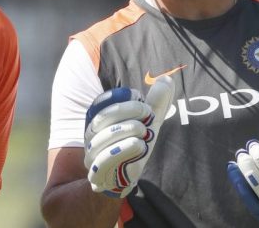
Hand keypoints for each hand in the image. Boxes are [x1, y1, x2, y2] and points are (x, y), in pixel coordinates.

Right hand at [83, 76, 174, 197]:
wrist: (123, 179)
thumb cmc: (133, 147)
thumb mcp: (148, 124)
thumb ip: (156, 103)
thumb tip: (167, 80)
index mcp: (98, 120)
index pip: (102, 103)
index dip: (121, 99)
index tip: (141, 99)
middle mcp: (91, 136)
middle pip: (102, 118)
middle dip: (127, 112)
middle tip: (148, 114)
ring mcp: (91, 155)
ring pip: (104, 138)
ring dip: (128, 131)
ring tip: (144, 133)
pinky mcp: (96, 173)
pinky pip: (104, 159)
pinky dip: (124, 150)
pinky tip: (140, 146)